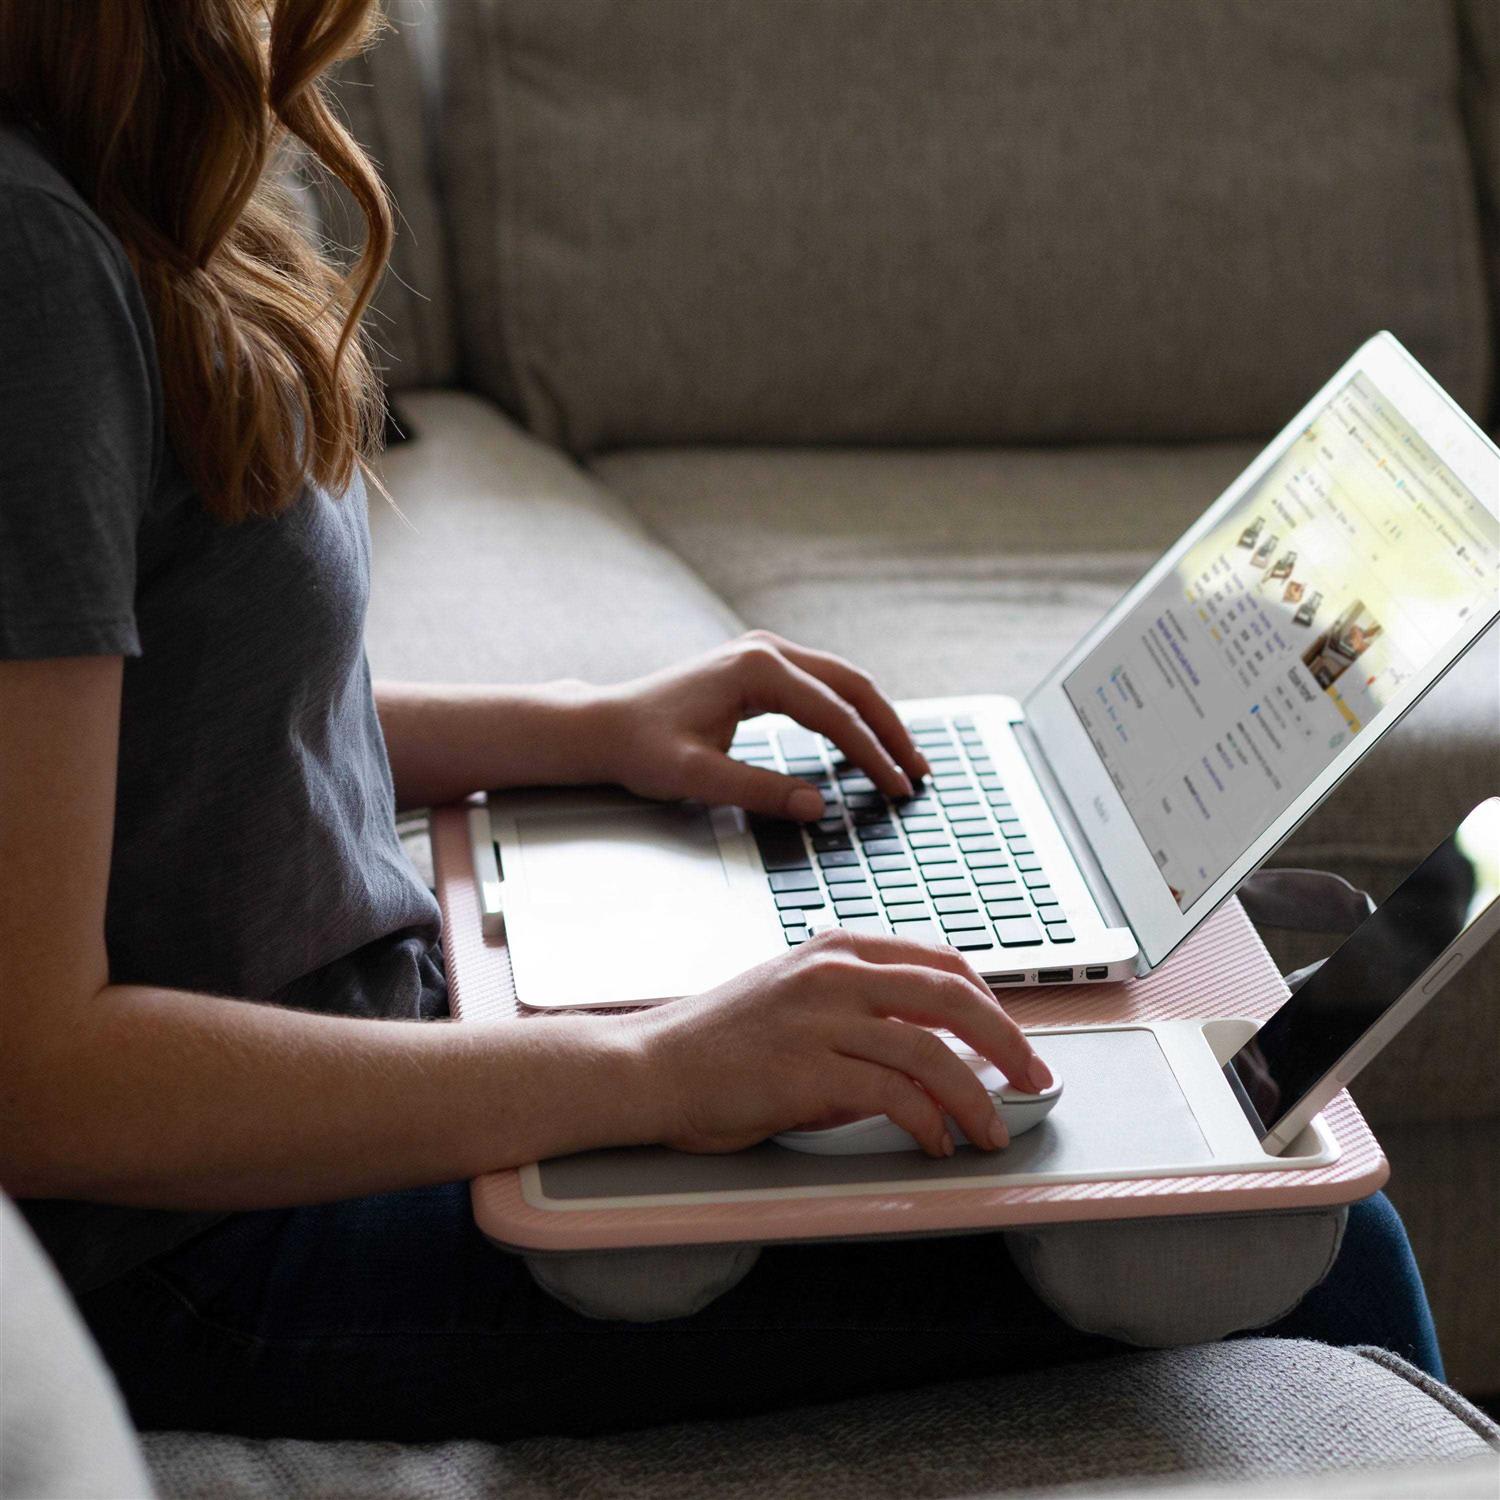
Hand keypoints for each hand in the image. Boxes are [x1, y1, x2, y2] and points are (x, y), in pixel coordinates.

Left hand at [590, 632, 930, 819]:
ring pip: (842, 681)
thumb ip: (760, 792)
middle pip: (852, 686)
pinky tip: (866, 740)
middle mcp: (766, 649)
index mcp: (756, 668)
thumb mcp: (697, 777)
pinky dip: (850, 712)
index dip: (872, 755)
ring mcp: (765, 652)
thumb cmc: (641, 747)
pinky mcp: (760, 665)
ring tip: (905, 759)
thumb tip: (818, 809)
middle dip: (890, 731)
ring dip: (876, 719)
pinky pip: (822, 685)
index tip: (896, 789)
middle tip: (918, 773)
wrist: (604, 725)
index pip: (834, 715)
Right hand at [627, 929, 1054, 1156]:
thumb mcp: (796, 997)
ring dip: (977, 1098)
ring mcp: (821, 1019)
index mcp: (838, 948)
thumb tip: (937, 1048)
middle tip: (1034, 1079)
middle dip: (1007, 1043)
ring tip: (993, 1130)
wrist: (653, 1064)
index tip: (1013, 1040)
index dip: (991, 1004)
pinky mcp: (807, 1070)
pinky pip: (893, 1096)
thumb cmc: (721, 1040)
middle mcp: (835, 973)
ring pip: (932, 1052)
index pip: (942, 962)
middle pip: (952, 996)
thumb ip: (861, 1008)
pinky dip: (928, 1122)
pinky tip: (936, 1142)